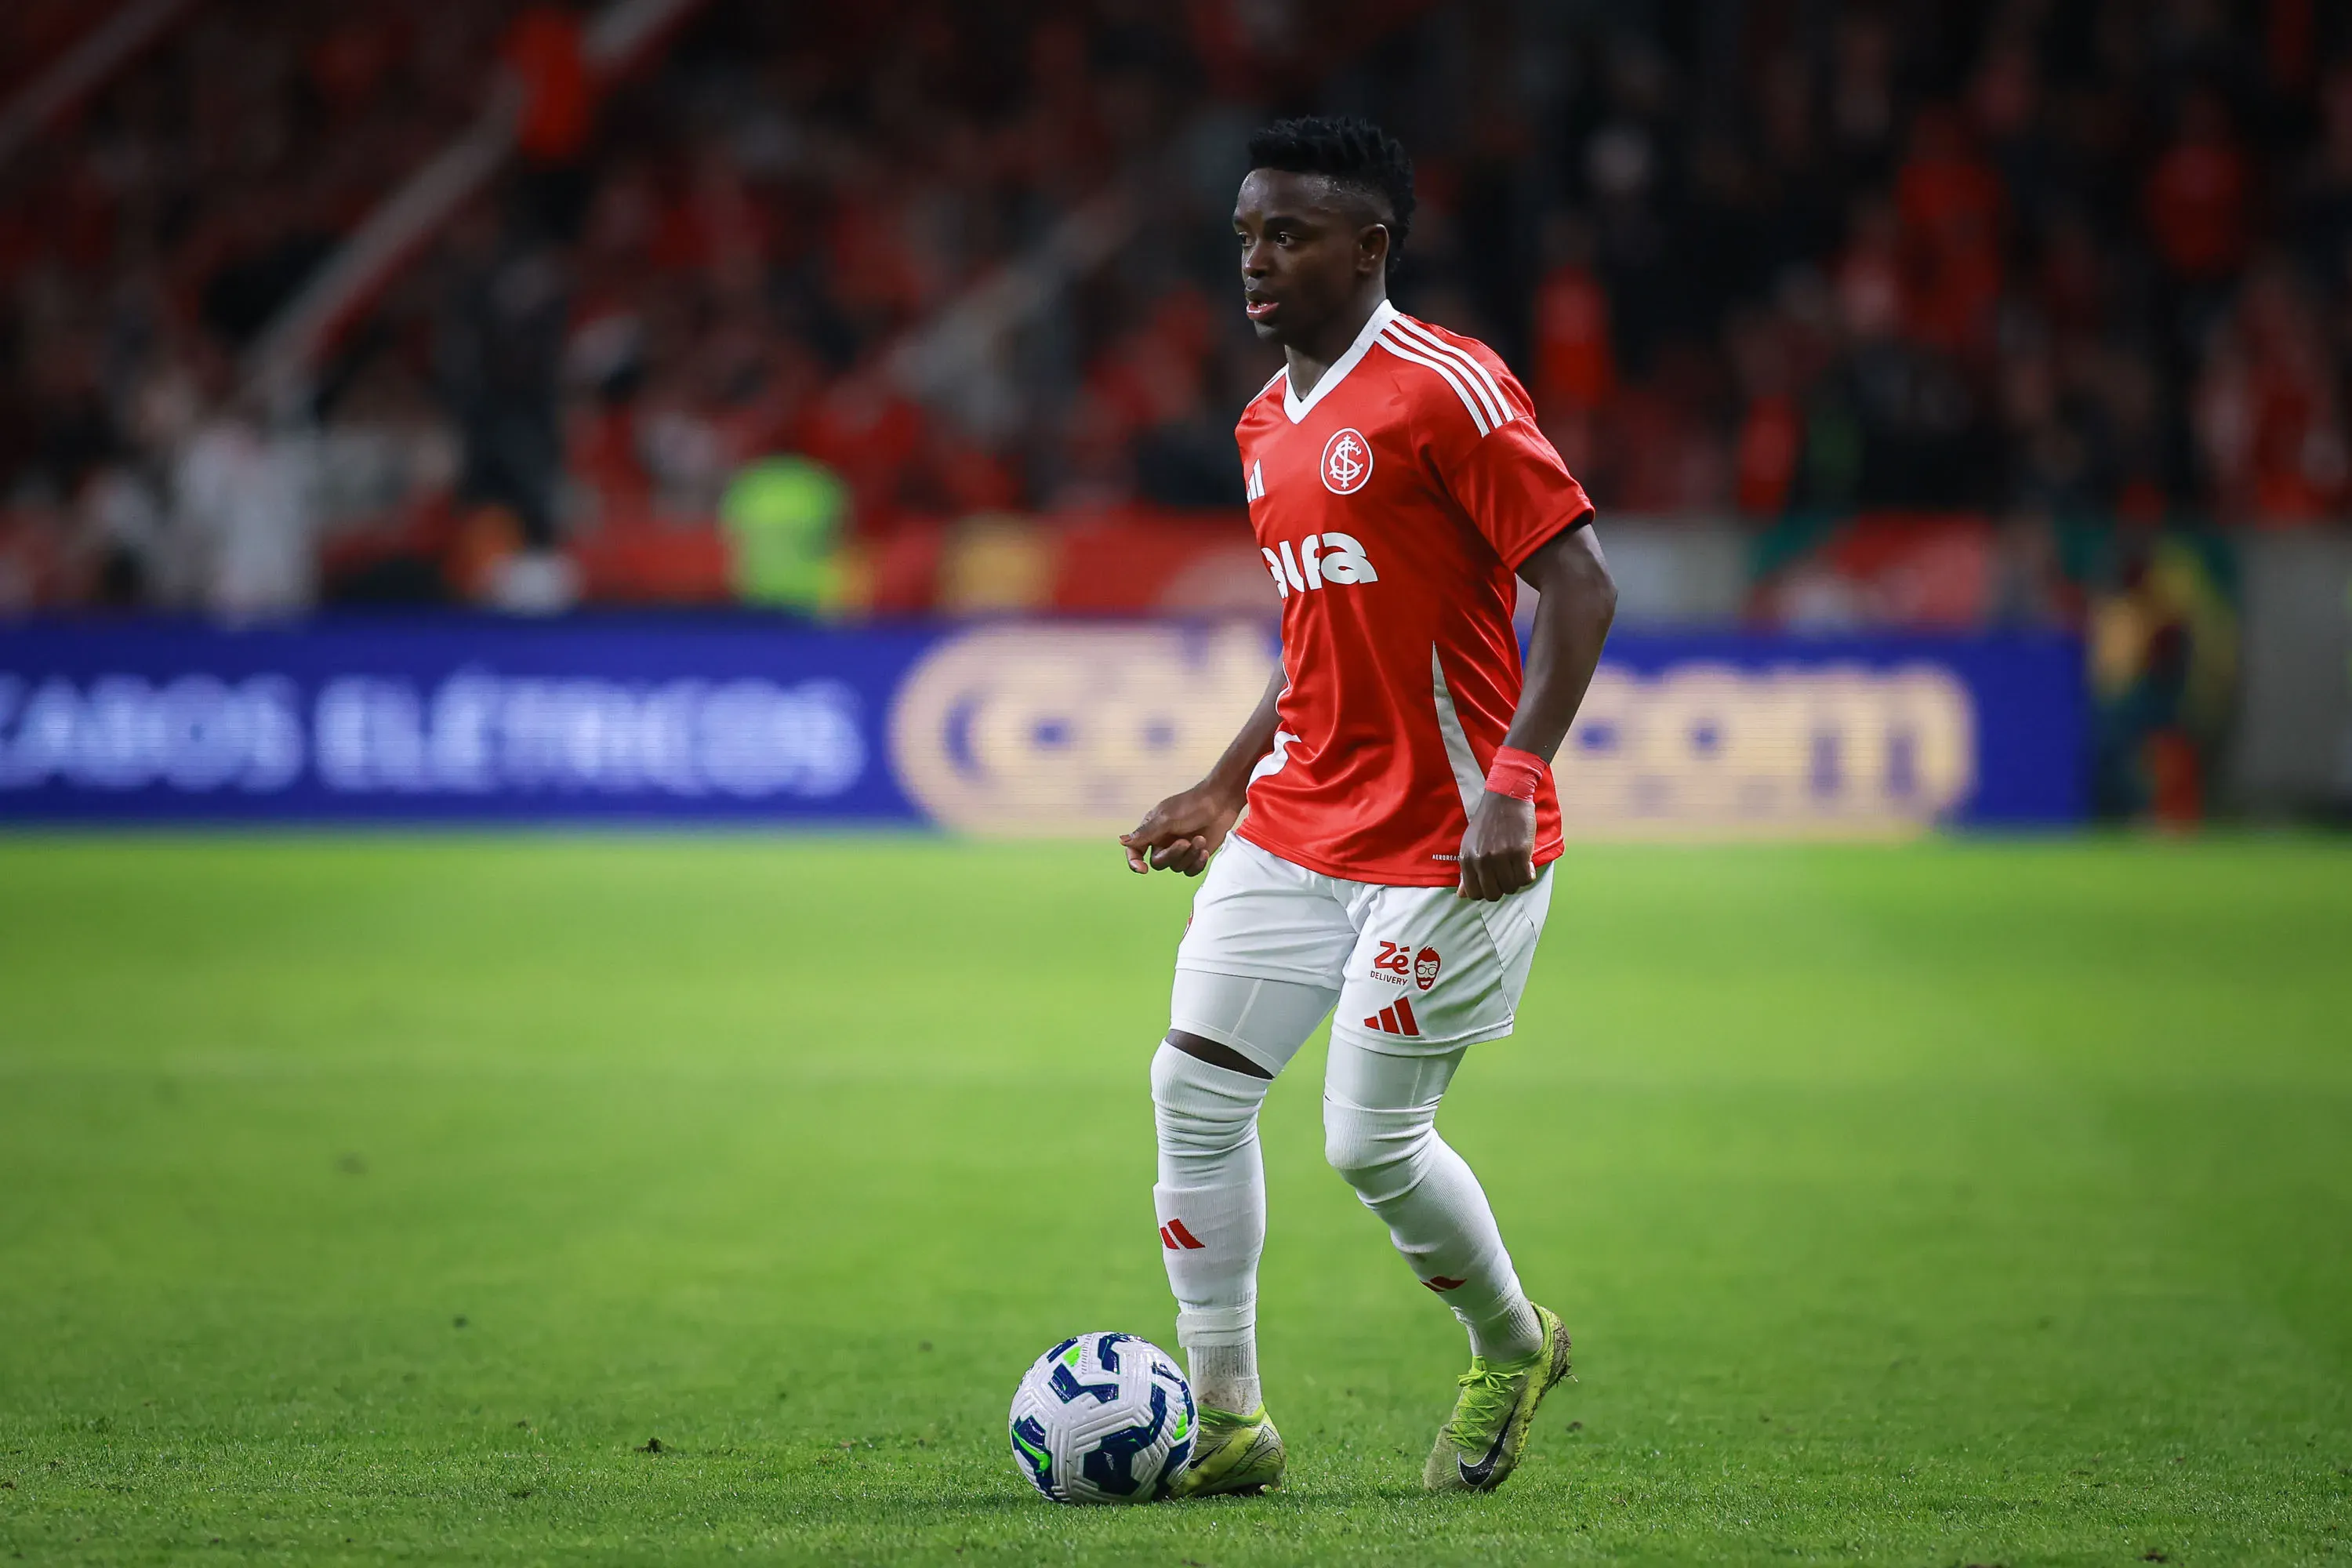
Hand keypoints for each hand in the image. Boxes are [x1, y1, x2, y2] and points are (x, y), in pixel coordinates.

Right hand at [1120, 783, 1243, 875]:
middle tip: (1186, 842)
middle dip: (1173, 854)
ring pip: (1176, 867)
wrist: (1220, 803)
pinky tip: (1204, 850)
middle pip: (1159, 863)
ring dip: (1189, 855)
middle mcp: (1163, 842)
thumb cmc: (1192, 805)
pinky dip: (1197, 862)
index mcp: (1151, 830)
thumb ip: (1146, 832)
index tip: (1142, 869)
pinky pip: (1190, 870)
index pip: (1135, 850)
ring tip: (1200, 840)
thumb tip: (1122, 841)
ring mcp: (1179, 850)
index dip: (1134, 862)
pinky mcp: (1194, 855)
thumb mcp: (1166, 818)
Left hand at [1456, 790, 1536, 900]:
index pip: (1474, 893)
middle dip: (1502, 888)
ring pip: (1511, 887)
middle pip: (1493, 894)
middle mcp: (1482, 860)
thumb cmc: (1487, 822)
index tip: (1493, 882)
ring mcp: (1501, 857)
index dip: (1485, 891)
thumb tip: (1461, 895)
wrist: (1505, 797)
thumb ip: (1467, 871)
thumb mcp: (1470, 845)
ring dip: (1516, 880)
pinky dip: (1529, 875)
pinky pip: (1526, 878)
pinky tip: (1527, 864)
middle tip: (1507, 874)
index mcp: (1467, 859)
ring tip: (1517, 866)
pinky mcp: (1519, 852)